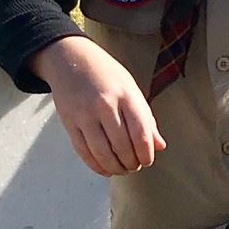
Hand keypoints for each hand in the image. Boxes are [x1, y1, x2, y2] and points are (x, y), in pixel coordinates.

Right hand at [31, 36, 165, 176]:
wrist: (70, 59)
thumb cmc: (104, 74)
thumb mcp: (130, 89)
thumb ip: (145, 118)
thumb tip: (159, 146)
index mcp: (125, 94)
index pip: (140, 132)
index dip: (146, 153)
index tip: (147, 160)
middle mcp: (105, 104)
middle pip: (122, 145)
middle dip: (131, 163)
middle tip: (134, 166)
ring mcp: (85, 114)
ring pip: (102, 152)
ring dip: (115, 167)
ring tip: (121, 169)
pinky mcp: (69, 122)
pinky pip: (83, 151)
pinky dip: (95, 165)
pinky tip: (105, 168)